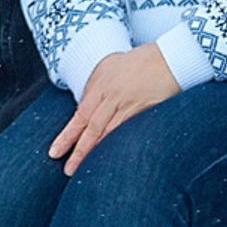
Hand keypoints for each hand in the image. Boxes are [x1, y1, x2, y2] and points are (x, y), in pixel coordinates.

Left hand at [48, 42, 180, 170]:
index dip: (67, 136)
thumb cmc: (146, 60)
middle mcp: (111, 95)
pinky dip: (117, 145)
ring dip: (94, 152)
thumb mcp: (116, 66)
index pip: (80, 115)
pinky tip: (111, 158)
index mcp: (102, 85)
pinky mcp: (144, 109)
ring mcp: (128, 103)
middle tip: (67, 170)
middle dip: (78, 150)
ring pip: (106, 132)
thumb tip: (89, 103)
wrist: (172, 56)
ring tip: (84, 170)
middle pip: (91, 127)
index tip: (55, 152)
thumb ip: (102, 85)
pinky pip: (127, 130)